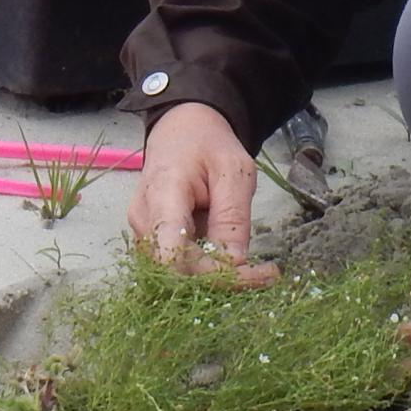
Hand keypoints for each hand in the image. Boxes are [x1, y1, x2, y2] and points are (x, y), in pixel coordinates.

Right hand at [124, 103, 274, 283]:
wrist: (181, 130)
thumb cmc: (206, 145)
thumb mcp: (234, 171)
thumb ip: (232, 217)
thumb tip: (234, 263)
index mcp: (162, 195)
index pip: (173, 254)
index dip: (212, 273)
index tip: (255, 273)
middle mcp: (144, 220)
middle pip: (177, 271)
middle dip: (224, 280)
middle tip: (267, 275)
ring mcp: (144, 232)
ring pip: (178, 273)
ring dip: (217, 277)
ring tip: (256, 270)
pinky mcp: (152, 241)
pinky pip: (178, 266)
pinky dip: (208, 270)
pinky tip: (234, 262)